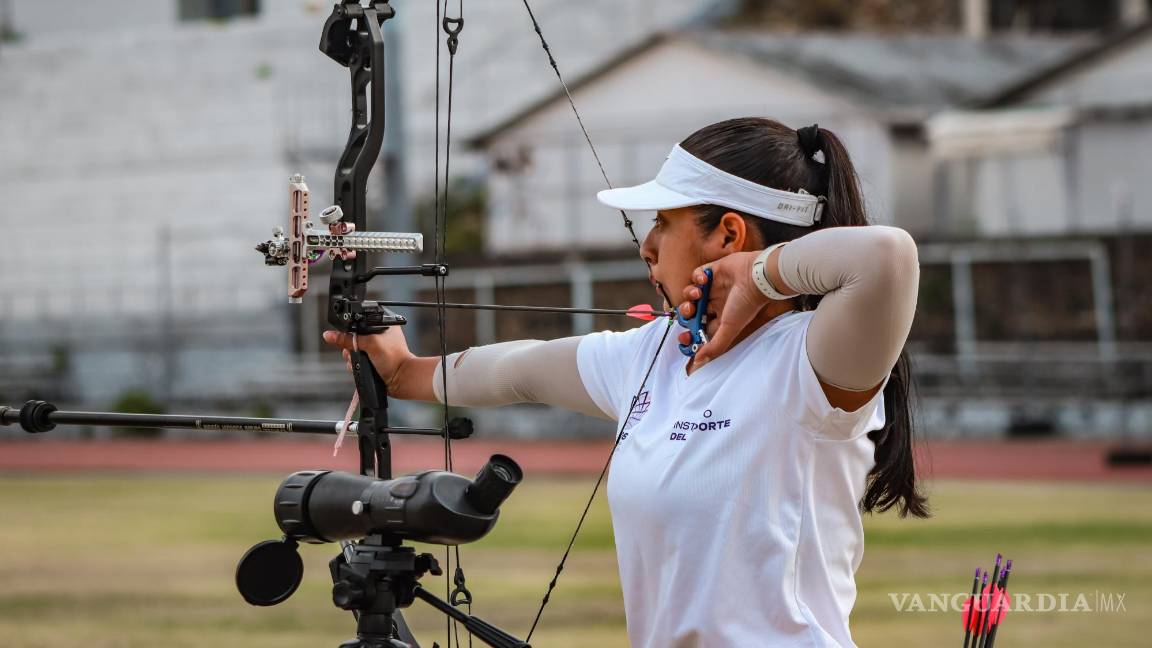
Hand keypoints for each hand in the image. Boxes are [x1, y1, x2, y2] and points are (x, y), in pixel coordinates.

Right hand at [322, 326, 418, 398]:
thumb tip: (329, 335)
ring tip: (362, 361)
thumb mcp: (370, 343)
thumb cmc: (394, 359)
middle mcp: (377, 336)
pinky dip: (355, 365)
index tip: (349, 338)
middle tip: (358, 351)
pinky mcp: (370, 362)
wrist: (401, 380)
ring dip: (351, 358)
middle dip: (350, 347)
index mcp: (381, 325)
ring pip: (351, 351)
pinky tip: (362, 367)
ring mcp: (373, 350)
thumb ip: (348, 339)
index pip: (357, 323)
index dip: (350, 330)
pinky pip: (355, 362)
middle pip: (351, 338)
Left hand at [677, 251, 772, 366]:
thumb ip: (714, 346)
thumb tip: (698, 361)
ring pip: (691, 293)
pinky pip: (696, 275)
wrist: (756, 277)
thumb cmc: (745, 304)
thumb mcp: (729, 328)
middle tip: (690, 310)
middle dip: (686, 313)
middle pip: (692, 311)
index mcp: (720, 318)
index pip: (700, 329)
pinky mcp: (712, 272)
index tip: (683, 338)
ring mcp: (713, 287)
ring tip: (698, 293)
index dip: (690, 334)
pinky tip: (704, 279)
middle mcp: (716, 303)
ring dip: (689, 294)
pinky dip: (696, 277)